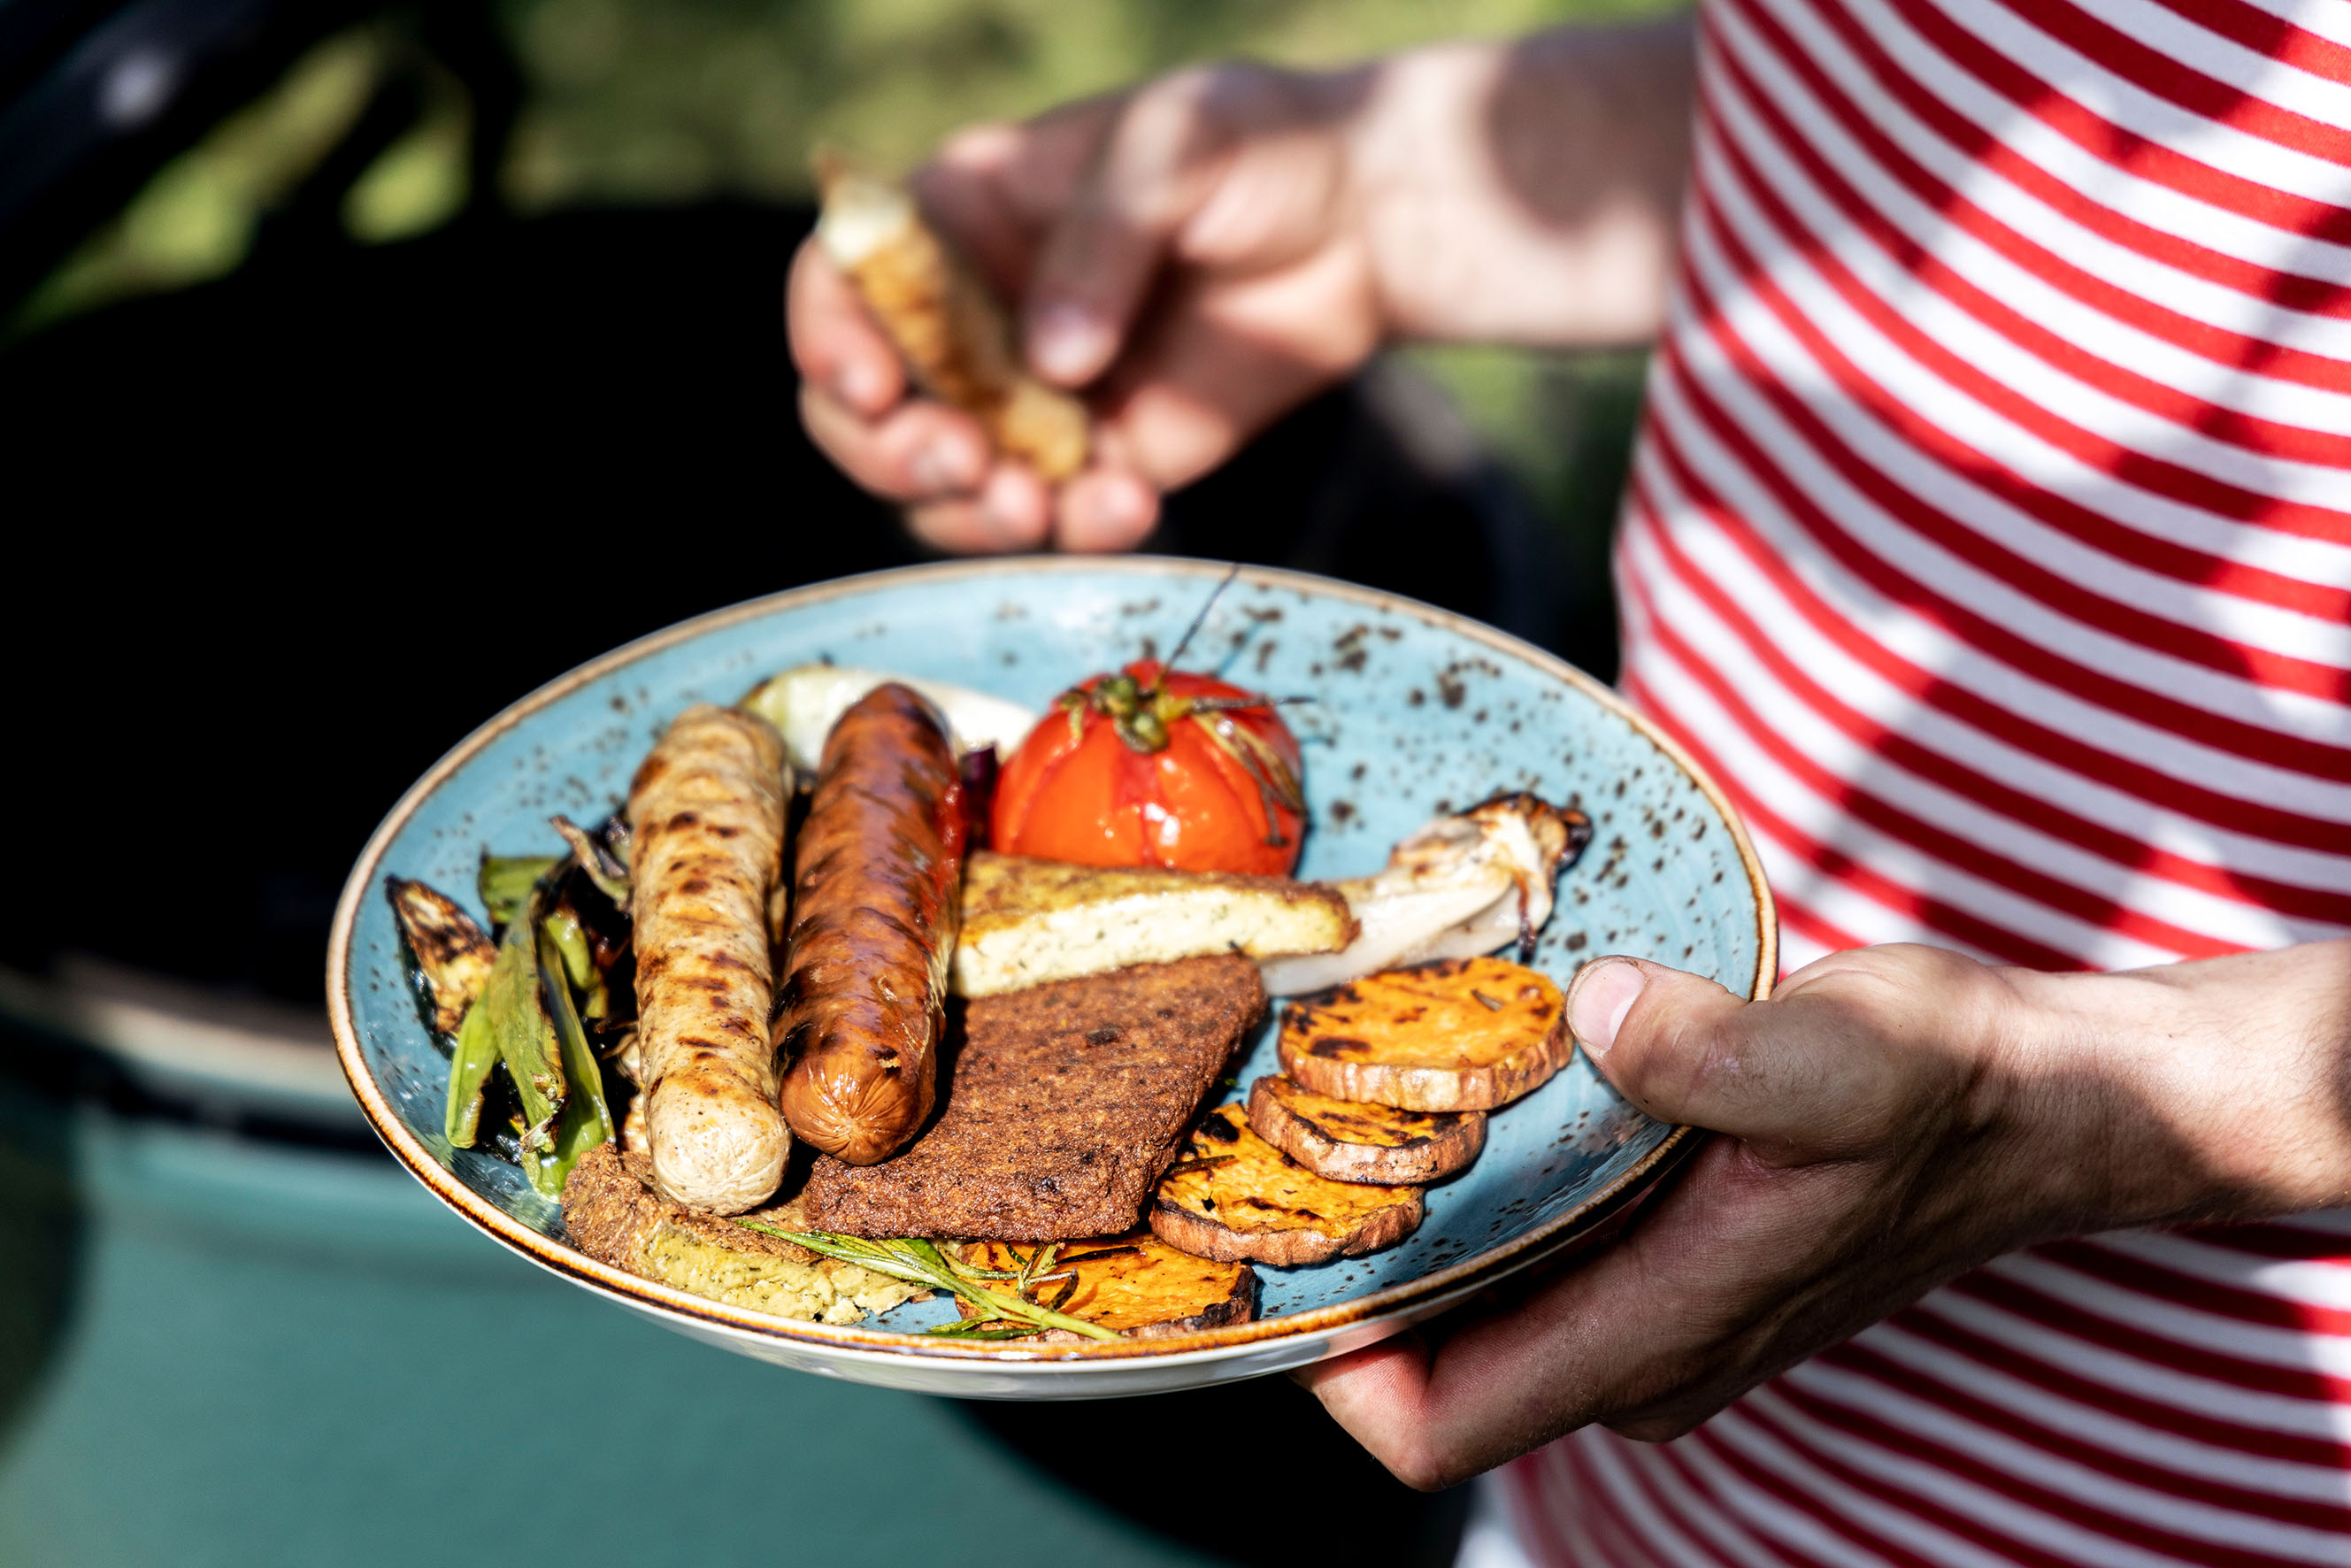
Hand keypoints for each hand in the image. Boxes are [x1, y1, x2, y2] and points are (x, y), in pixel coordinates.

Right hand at [789, 64, 1382, 553]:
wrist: (1365, 224)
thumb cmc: (1255, 147)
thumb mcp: (1176, 148)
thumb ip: (1103, 242)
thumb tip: (1052, 363)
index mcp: (957, 220)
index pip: (842, 282)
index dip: (830, 339)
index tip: (872, 387)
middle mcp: (973, 317)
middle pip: (867, 412)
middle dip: (892, 451)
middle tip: (963, 462)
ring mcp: (1032, 399)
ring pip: (946, 488)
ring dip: (970, 514)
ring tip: (1035, 505)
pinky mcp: (1103, 460)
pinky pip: (1057, 518)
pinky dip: (1076, 529)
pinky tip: (1130, 505)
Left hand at [1297, 939, 2350, 1487]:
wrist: (2050, 1101)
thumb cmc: (1954, 1088)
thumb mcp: (1847, 1050)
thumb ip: (1719, 1049)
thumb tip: (1596, 1010)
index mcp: (1659, 1332)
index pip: (1437, 1426)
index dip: (1325, 1370)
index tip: (1258, 1258)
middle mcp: (1641, 1349)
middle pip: (1429, 1371)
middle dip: (1334, 1285)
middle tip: (1258, 1155)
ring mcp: (1653, 1312)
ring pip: (1474, 1315)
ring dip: (1398, 1239)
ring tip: (1319, 1117)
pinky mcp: (1666, 1259)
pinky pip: (1525, 1264)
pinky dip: (1468, 1208)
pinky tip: (1441, 1104)